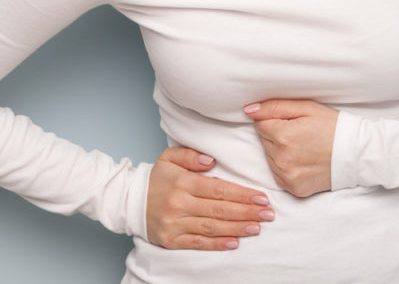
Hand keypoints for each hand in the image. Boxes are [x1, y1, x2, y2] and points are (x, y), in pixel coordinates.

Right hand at [146, 147, 274, 250]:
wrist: (130, 201)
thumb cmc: (156, 179)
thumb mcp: (169, 157)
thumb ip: (190, 154)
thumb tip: (211, 160)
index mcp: (183, 182)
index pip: (219, 189)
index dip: (242, 194)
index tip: (262, 198)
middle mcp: (180, 204)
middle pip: (220, 209)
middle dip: (247, 212)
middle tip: (268, 214)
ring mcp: (175, 224)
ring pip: (212, 227)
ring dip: (237, 228)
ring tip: (257, 227)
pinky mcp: (172, 240)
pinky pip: (198, 243)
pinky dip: (218, 244)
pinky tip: (234, 242)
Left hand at [243, 99, 338, 197]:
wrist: (357, 154)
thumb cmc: (333, 127)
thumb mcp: (306, 108)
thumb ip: (274, 107)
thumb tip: (249, 109)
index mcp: (282, 136)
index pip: (260, 124)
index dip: (276, 120)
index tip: (294, 122)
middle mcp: (281, 159)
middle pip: (265, 141)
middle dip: (277, 135)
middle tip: (301, 134)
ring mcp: (287, 176)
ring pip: (270, 158)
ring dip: (281, 152)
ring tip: (304, 147)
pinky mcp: (294, 189)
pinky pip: (279, 174)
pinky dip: (287, 167)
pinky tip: (304, 161)